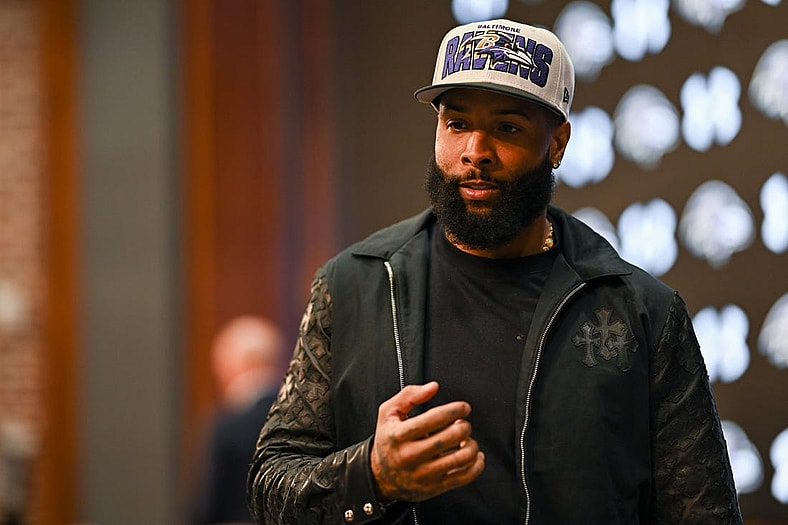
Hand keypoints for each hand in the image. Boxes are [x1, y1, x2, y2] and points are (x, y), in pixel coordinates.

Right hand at [370, 381, 484, 501]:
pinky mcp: (434, 488)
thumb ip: (409, 395)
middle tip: (463, 423)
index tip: (463, 408)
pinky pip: (464, 477)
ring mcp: (423, 474)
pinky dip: (476, 465)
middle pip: (449, 438)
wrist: (380, 476)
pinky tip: (474, 455)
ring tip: (466, 439)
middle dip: (464, 426)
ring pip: (460, 458)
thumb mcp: (389, 412)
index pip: (433, 419)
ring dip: (471, 444)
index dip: (454, 410)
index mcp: (398, 435)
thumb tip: (433, 387)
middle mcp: (410, 456)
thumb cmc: (388, 440)